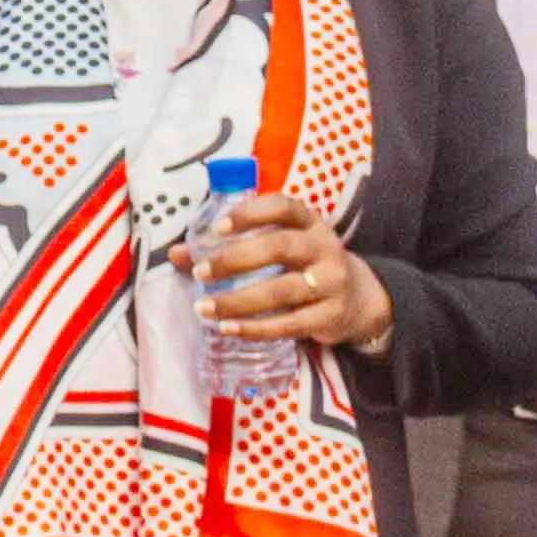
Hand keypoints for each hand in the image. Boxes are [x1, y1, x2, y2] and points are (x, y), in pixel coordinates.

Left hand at [181, 189, 394, 354]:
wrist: (359, 299)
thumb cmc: (305, 266)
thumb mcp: (280, 246)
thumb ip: (232, 246)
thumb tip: (176, 254)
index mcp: (309, 222)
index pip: (282, 207)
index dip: (249, 214)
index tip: (216, 227)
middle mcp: (323, 248)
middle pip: (280, 247)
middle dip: (235, 259)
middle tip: (200, 272)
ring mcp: (331, 283)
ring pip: (281, 290)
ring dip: (238, 300)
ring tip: (204, 307)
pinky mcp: (330, 316)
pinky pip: (289, 324)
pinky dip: (256, 328)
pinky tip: (228, 328)